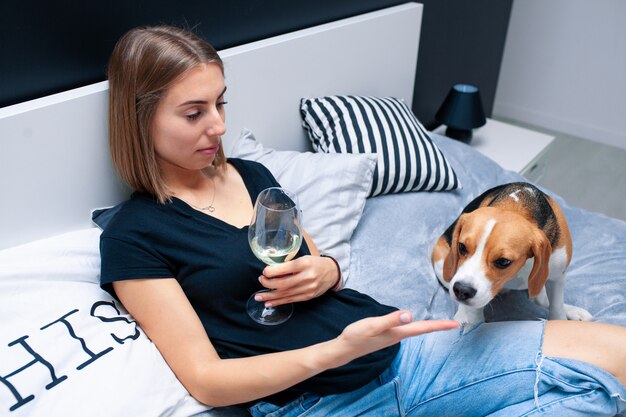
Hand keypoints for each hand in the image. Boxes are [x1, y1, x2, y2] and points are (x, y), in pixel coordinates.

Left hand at [256, 256, 337, 306]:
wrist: (332, 272)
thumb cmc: (314, 263)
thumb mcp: (303, 259)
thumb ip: (289, 265)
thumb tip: (270, 271)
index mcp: (304, 264)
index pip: (284, 269)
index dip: (271, 272)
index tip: (264, 272)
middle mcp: (307, 277)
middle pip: (283, 283)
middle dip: (268, 284)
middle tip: (260, 281)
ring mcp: (308, 288)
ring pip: (285, 294)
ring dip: (270, 296)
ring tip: (258, 297)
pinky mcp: (307, 296)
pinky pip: (290, 300)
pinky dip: (278, 302)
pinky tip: (269, 303)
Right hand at [335, 311, 459, 361]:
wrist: (345, 348)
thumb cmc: (358, 336)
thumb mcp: (374, 325)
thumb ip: (391, 319)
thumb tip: (410, 314)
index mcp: (399, 333)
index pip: (424, 328)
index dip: (440, 326)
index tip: (456, 324)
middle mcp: (398, 335)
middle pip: (423, 329)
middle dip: (438, 326)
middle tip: (454, 324)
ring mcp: (392, 336)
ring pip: (415, 330)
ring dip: (428, 326)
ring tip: (440, 323)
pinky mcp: (386, 334)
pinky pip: (406, 329)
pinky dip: (415, 325)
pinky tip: (414, 323)